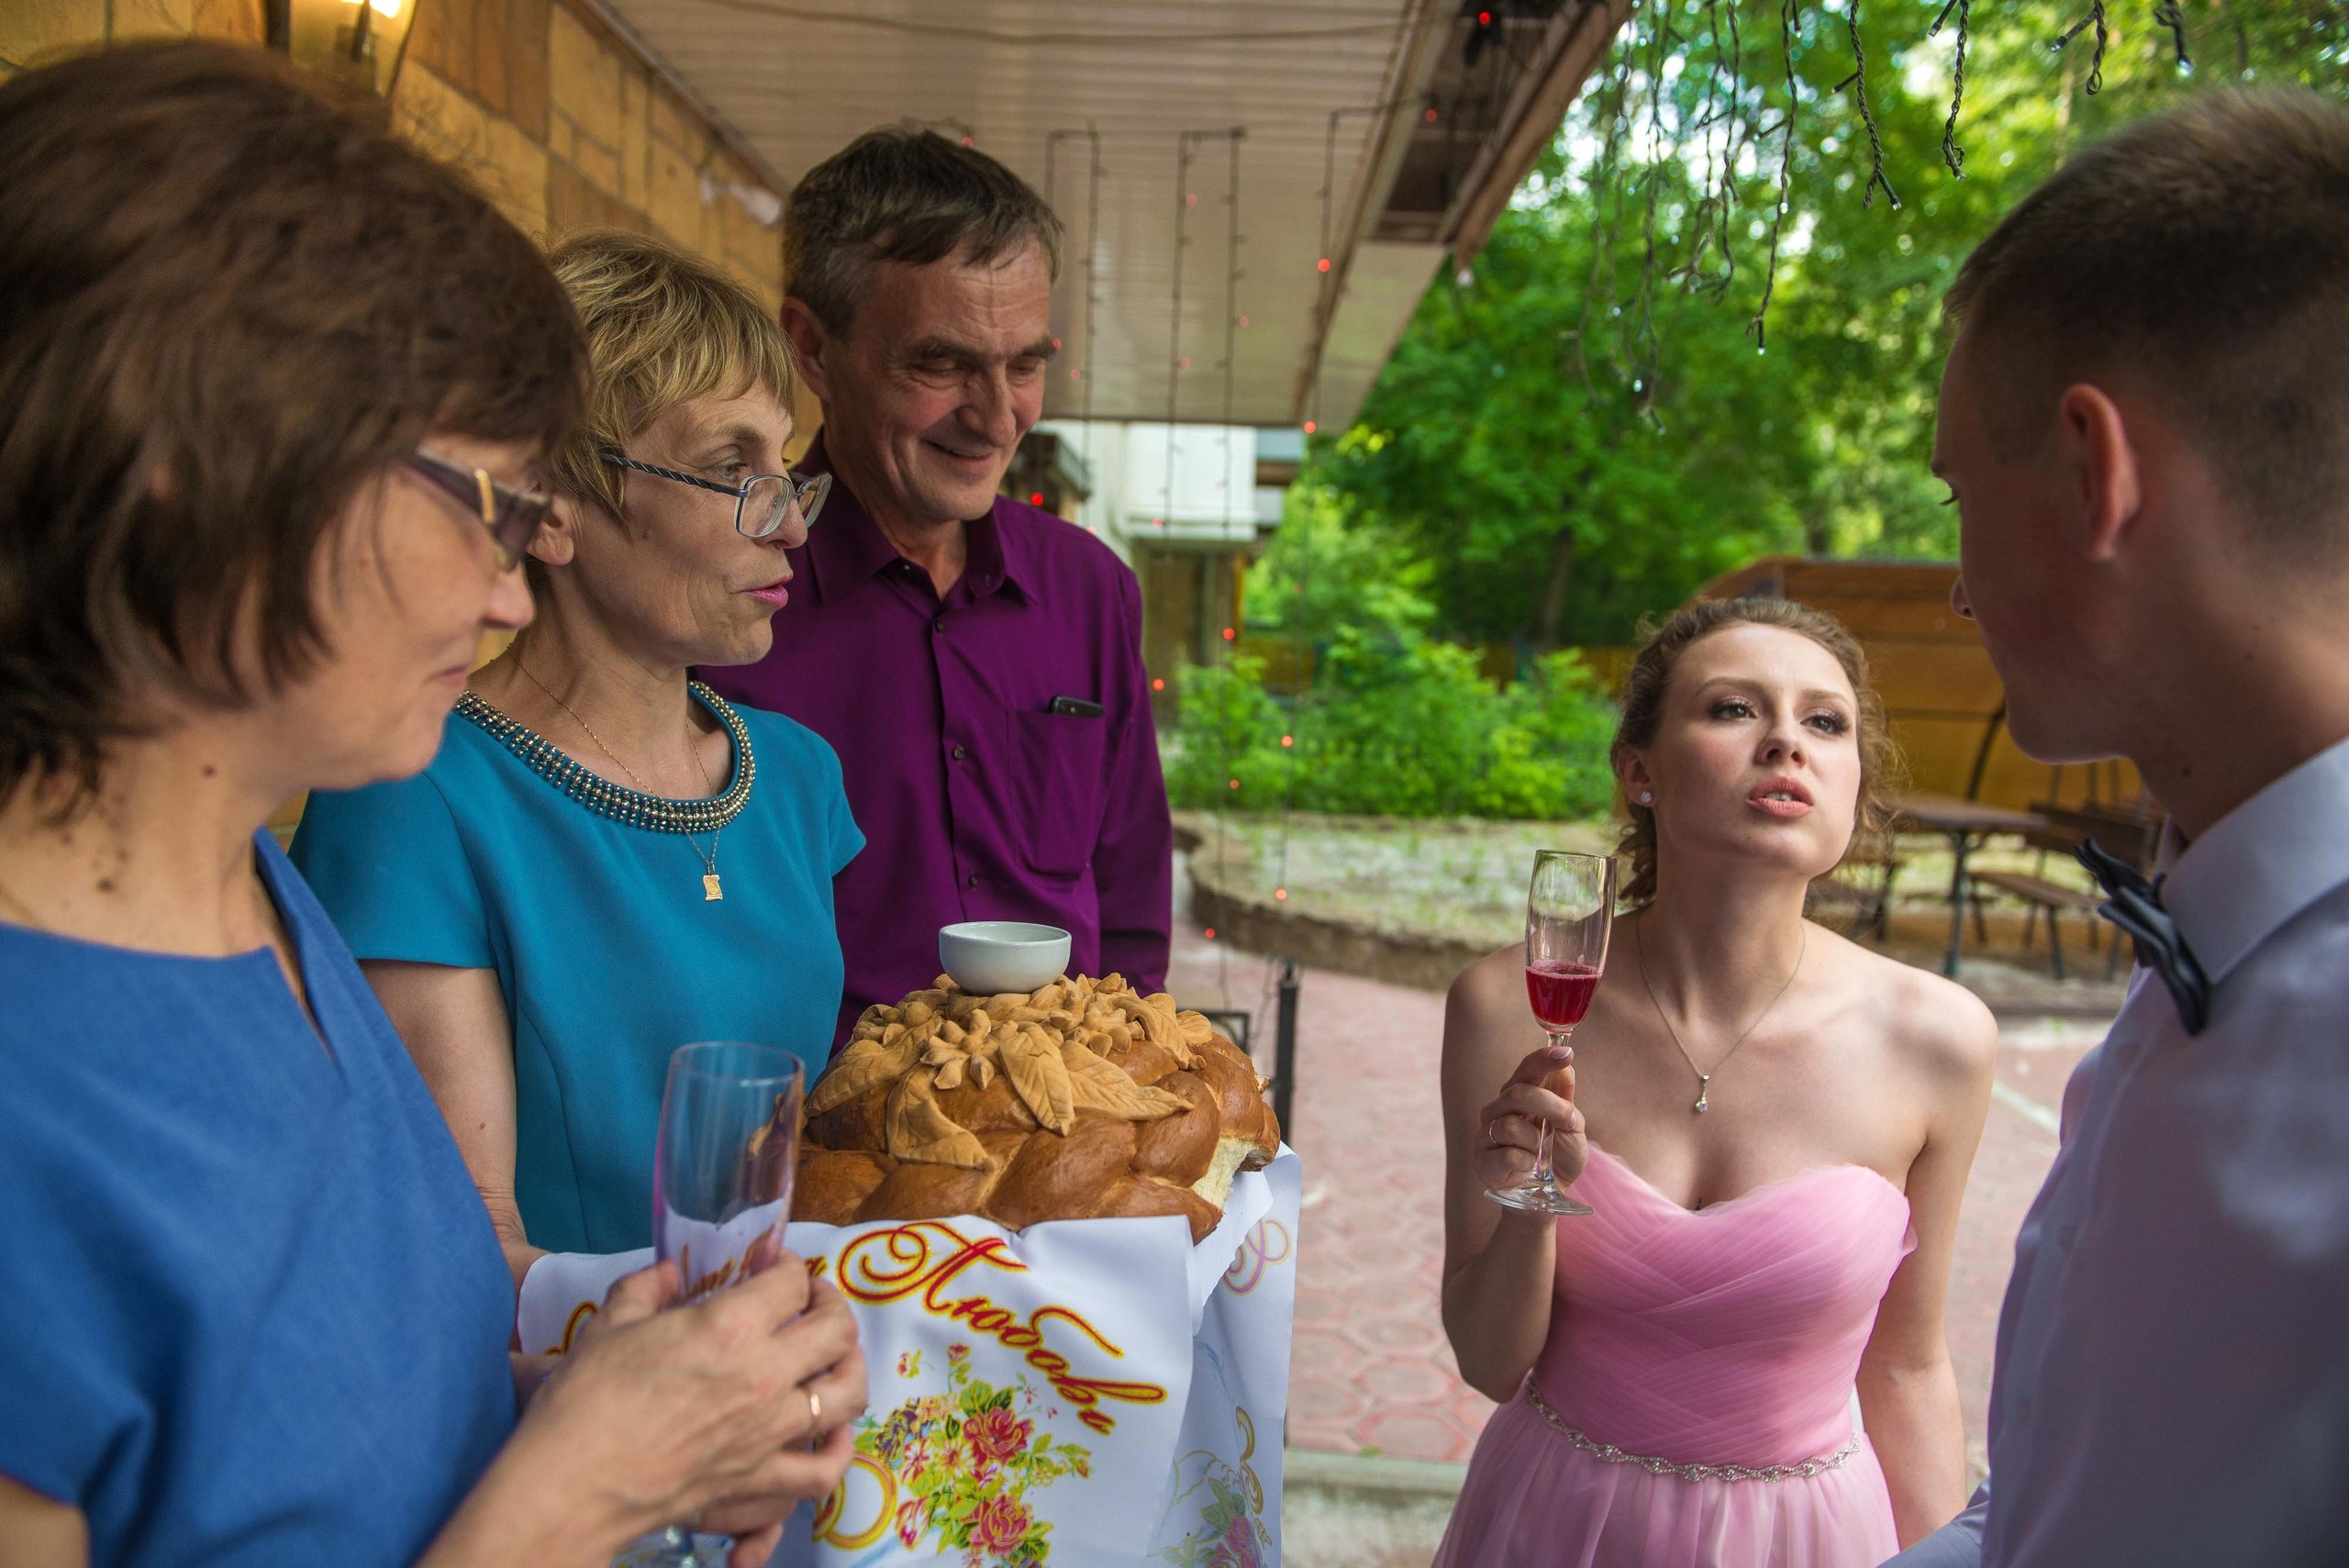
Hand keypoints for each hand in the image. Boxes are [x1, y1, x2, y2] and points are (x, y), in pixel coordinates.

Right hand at [509, 1245, 867, 1551]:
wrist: (570, 1484)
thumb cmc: (584, 1399)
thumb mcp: (610, 1322)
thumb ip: (649, 1287)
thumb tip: (672, 1272)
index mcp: (729, 1326)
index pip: (790, 1282)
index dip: (790, 1268)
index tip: (779, 1271)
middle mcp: (765, 1374)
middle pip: (835, 1329)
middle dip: (830, 1305)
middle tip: (813, 1302)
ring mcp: (770, 1431)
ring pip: (847, 1392)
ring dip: (849, 1366)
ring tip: (834, 1357)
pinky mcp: (761, 1479)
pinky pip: (824, 1469)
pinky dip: (837, 1450)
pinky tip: (830, 1432)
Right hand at [1471, 1042, 1586, 1196]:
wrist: (1547, 1198)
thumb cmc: (1558, 1159)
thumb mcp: (1572, 1130)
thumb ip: (1566, 1101)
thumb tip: (1566, 1069)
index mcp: (1519, 1096)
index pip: (1527, 1069)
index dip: (1544, 1059)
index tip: (1566, 1053)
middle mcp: (1498, 1109)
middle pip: (1518, 1093)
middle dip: (1550, 1106)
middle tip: (1570, 1122)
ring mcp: (1487, 1134)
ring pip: (1511, 1125)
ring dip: (1537, 1142)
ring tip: (1541, 1155)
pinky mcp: (1482, 1160)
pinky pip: (1508, 1154)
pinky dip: (1527, 1162)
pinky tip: (1528, 1168)